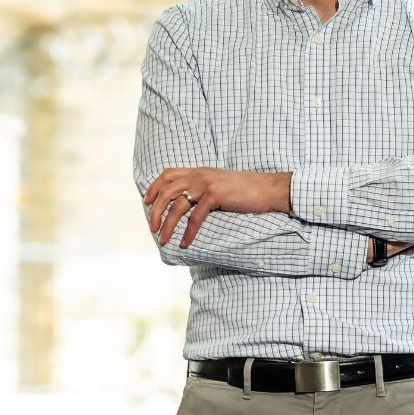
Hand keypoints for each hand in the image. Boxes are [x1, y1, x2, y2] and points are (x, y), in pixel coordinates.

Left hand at [144, 168, 290, 247]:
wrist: (268, 189)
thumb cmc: (246, 190)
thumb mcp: (220, 184)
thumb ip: (204, 188)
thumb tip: (190, 202)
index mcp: (199, 171)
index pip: (168, 174)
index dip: (154, 187)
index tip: (146, 201)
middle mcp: (199, 175)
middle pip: (167, 191)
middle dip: (155, 210)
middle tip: (152, 227)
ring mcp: (207, 184)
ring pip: (178, 206)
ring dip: (168, 225)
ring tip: (163, 240)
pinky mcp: (216, 196)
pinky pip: (195, 217)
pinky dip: (188, 232)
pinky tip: (185, 243)